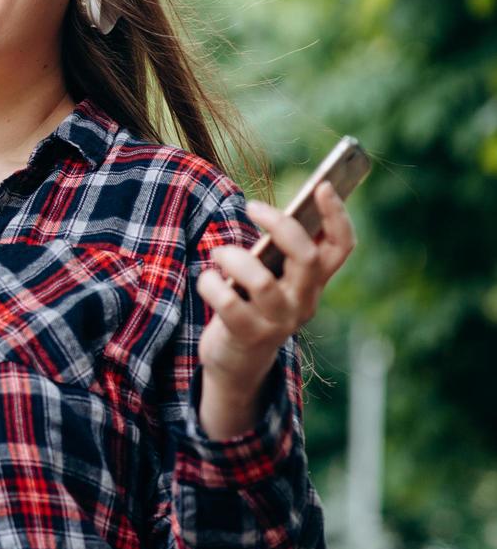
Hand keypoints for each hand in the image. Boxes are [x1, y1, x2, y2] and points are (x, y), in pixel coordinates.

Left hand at [195, 182, 356, 404]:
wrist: (238, 362)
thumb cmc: (251, 305)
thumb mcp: (271, 277)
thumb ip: (275, 252)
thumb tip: (268, 212)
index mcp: (313, 282)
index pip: (341, 247)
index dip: (337, 215)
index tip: (324, 185)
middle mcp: (304, 301)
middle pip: (308, 257)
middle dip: (280, 226)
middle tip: (251, 207)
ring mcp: (279, 321)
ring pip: (262, 282)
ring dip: (234, 258)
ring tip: (218, 252)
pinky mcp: (249, 335)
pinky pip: (229, 303)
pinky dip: (211, 284)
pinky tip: (206, 279)